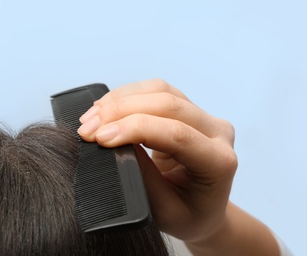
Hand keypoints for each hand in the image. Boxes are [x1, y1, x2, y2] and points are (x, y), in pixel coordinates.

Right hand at [77, 79, 236, 241]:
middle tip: (87, 128)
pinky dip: (127, 96)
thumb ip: (142, 175)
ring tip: (92, 117)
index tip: (99, 137)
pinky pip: (156, 91)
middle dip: (120, 111)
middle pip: (168, 104)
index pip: (177, 134)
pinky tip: (106, 108)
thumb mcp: (164, 209)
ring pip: (160, 91)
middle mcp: (217, 132)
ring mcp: (204, 117)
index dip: (134, 129)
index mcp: (219, 162)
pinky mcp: (188, 110)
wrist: (203, 209)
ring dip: (120, 100)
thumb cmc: (187, 215)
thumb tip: (114, 143)